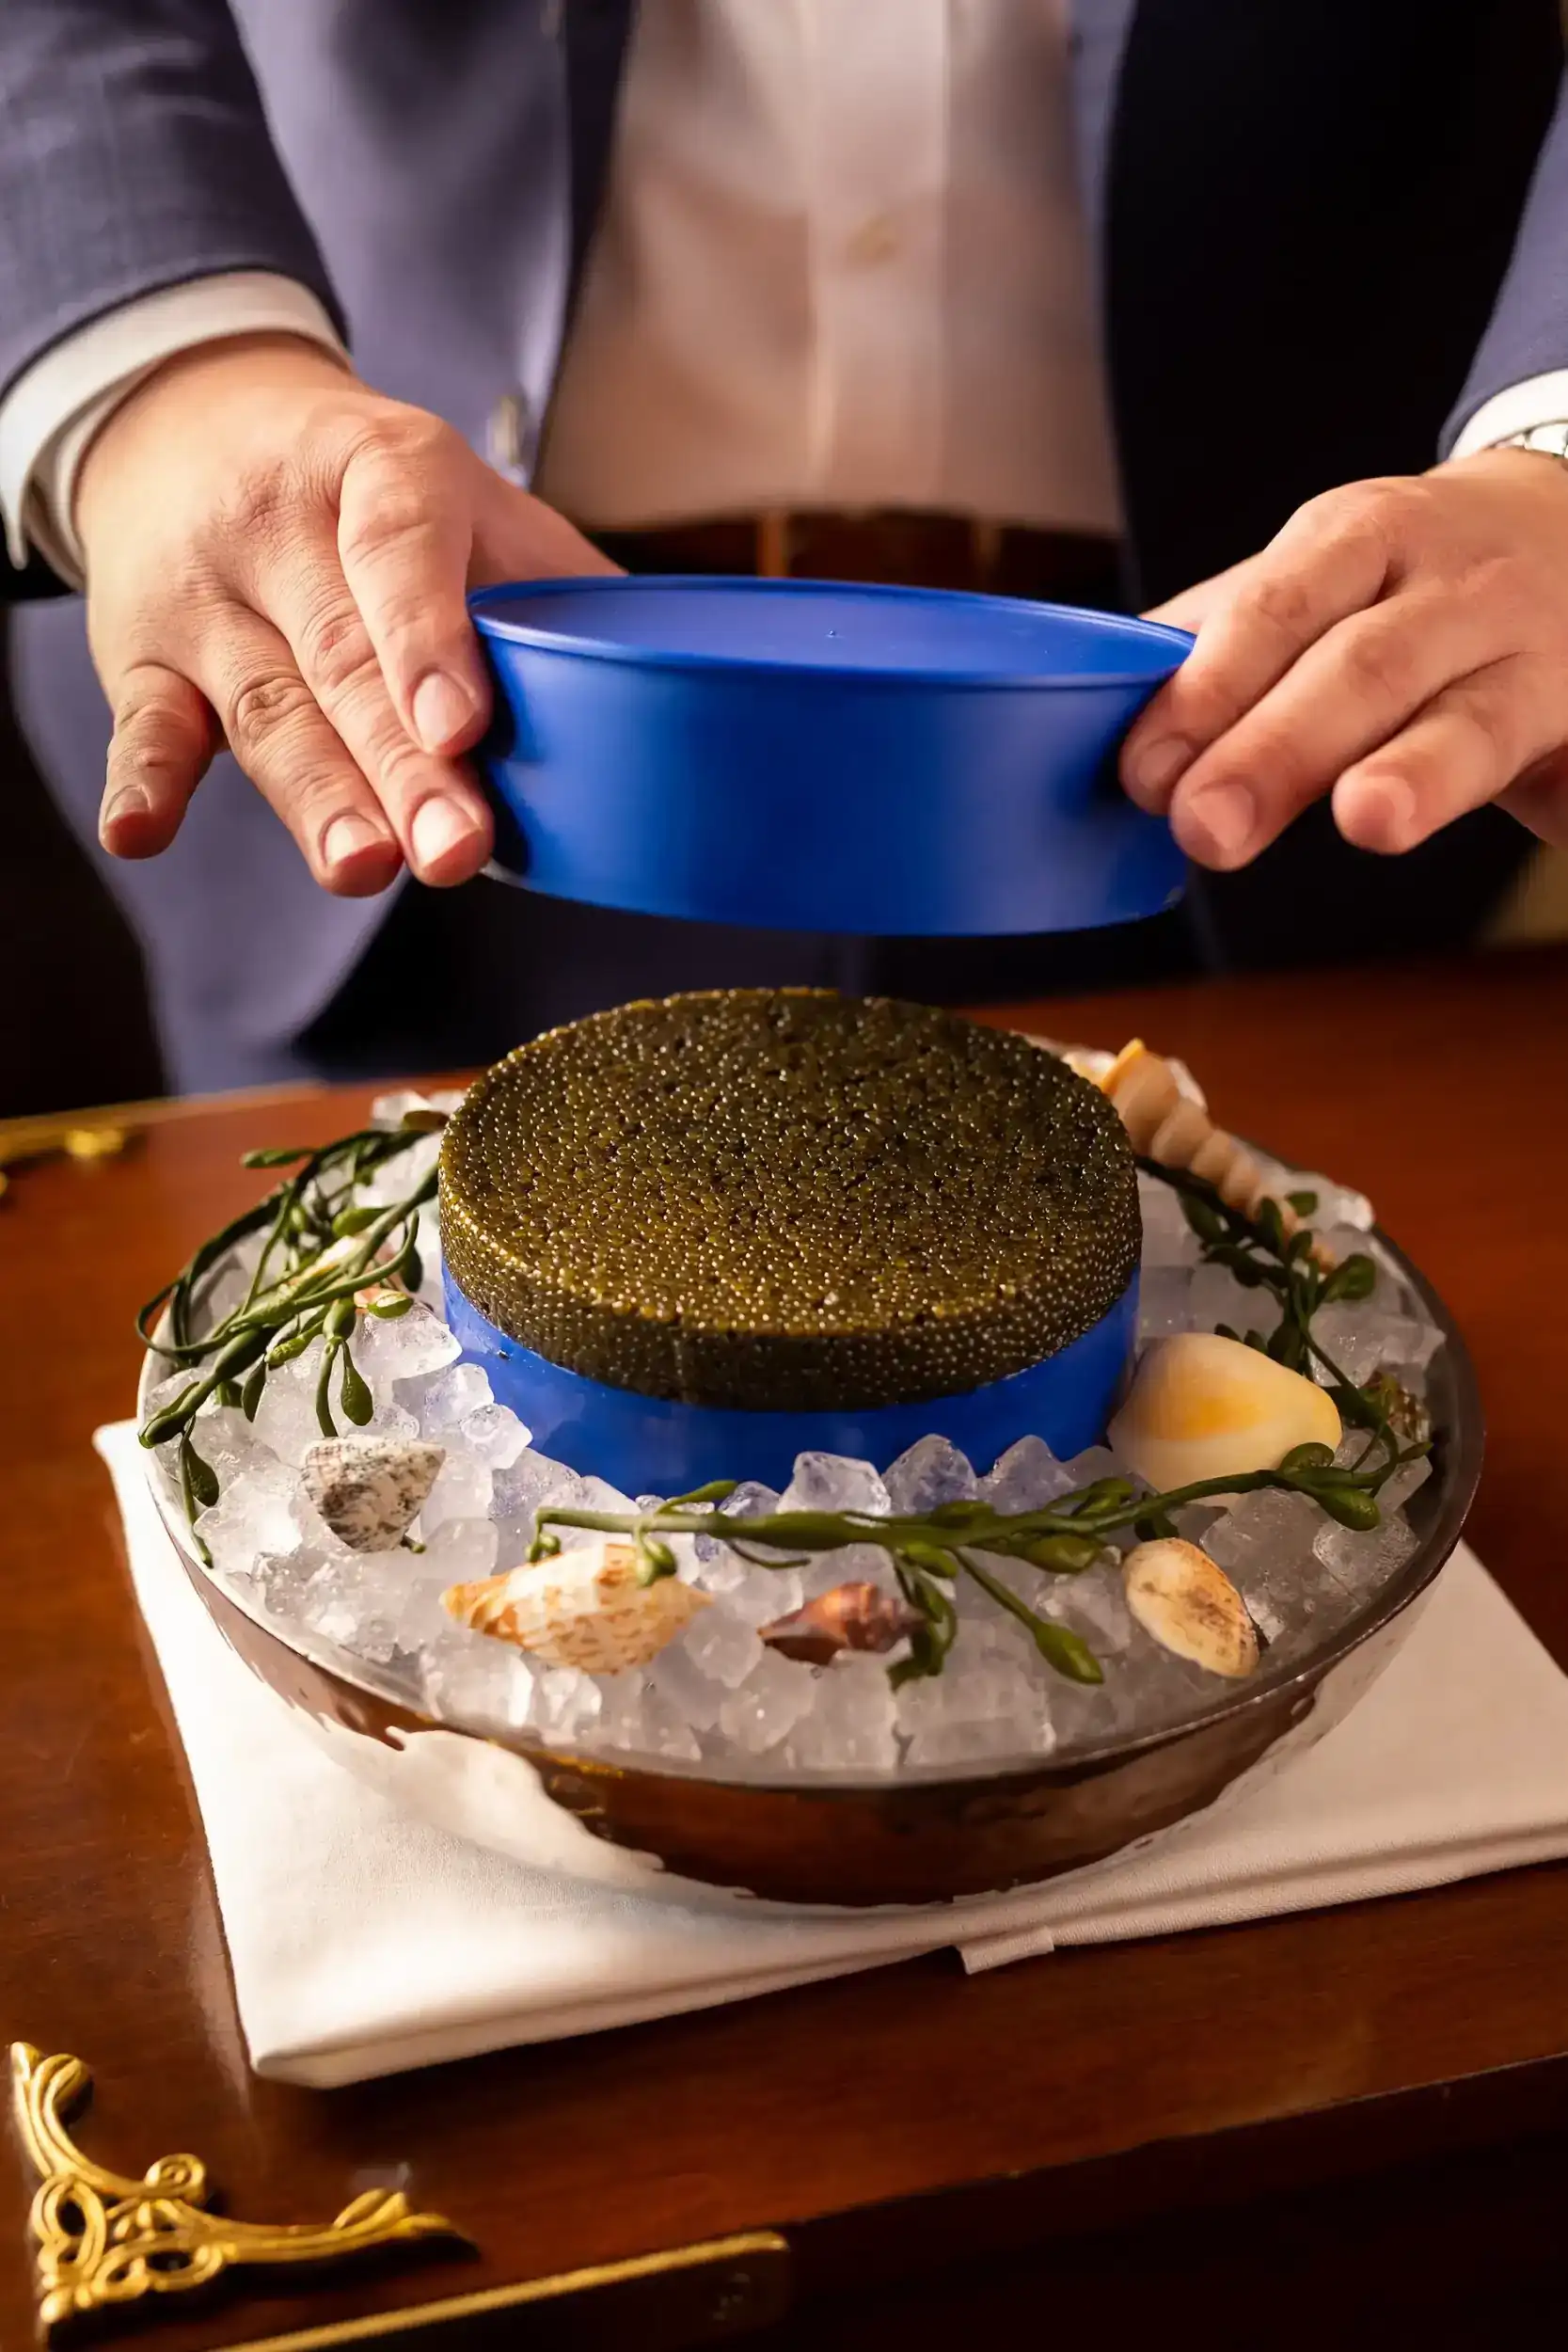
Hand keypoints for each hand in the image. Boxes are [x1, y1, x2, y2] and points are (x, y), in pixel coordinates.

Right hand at [77, 333, 616, 893]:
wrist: (200, 424)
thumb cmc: (381, 498)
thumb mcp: (474, 506)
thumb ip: (567, 593)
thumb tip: (707, 685)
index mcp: (381, 467)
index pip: (400, 544)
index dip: (429, 634)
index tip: (462, 721)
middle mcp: (280, 525)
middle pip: (344, 658)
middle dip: (403, 763)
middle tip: (456, 848)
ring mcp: (207, 595)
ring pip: (265, 708)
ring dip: (315, 797)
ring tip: (363, 866)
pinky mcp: (144, 657)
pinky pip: (143, 725)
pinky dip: (143, 783)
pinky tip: (139, 835)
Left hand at [1120, 448, 1567, 866]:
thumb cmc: (1415, 579)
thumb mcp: (1323, 573)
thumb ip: (1217, 637)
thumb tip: (1089, 702)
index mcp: (1365, 539)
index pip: (1278, 605)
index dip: (1209, 687)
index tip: (1145, 769)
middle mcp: (1456, 589)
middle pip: (1365, 666)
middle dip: (1279, 748)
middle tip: (1207, 827)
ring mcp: (1535, 657)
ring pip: (1472, 719)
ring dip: (1419, 772)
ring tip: (1370, 816)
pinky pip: (1566, 772)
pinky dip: (1558, 802)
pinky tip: (1546, 820)